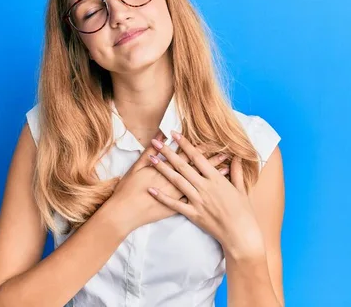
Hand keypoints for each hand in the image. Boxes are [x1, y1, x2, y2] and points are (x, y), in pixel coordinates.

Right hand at [108, 131, 227, 232]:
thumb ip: (149, 152)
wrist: (125, 212)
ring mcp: (177, 196)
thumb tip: (158, 138)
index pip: (184, 156)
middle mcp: (174, 182)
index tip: (210, 142)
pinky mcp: (177, 209)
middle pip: (195, 169)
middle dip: (210, 160)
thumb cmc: (128, 189)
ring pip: (198, 184)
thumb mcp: (137, 167)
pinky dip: (207, 192)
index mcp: (165, 170)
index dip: (198, 149)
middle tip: (224, 152)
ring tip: (225, 167)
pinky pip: (197, 199)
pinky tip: (215, 189)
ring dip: (211, 175)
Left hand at [147, 130, 265, 260]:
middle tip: (156, 142)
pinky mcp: (193, 213)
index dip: (185, 144)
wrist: (241, 234)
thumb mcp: (242, 189)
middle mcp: (205, 187)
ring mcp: (198, 200)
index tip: (175, 134)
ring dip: (163, 169)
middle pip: (183, 166)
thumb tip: (237, 157)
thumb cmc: (243, 212)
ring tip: (151, 158)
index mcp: (216, 178)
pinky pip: (174, 204)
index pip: (197, 157)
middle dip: (168, 152)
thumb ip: (237, 171)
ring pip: (176, 181)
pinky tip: (151, 189)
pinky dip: (162, 197)